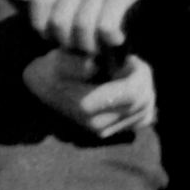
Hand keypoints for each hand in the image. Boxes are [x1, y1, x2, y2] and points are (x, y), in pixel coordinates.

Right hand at [22, 48, 156, 138]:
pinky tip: (132, 88)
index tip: (127, 58)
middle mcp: (98, 124)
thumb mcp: (57, 60)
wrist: (43, 89)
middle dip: (143, 77)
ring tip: (130, 73)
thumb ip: (75, 64)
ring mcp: (106, 131)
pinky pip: (143, 118)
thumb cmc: (52, 71)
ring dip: (145, 86)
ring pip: (146, 108)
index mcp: (88, 107)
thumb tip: (94, 67)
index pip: (133, 92)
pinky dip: (144, 101)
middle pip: (142, 100)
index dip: (137, 71)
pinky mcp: (113, 131)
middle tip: (131, 62)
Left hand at [25, 0, 189, 56]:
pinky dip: (109, 39)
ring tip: (101, 47)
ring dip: (89, 45)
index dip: (41, 25)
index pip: (38, 1)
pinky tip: (118, 38)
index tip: (56, 35)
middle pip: (58, 21)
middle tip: (83, 46)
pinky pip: (106, 24)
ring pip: (81, 27)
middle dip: (68, 42)